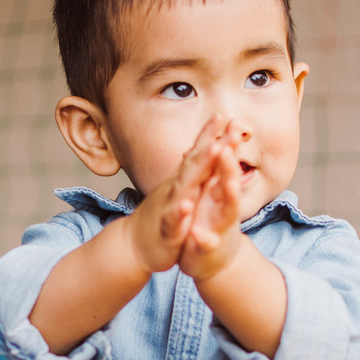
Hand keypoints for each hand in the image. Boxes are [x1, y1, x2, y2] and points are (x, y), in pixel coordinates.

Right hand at [122, 114, 228, 274]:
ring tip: (213, 150)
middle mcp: (175, 190)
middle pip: (193, 163)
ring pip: (183, 187)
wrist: (135, 245)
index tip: (223, 113)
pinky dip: (180, 213)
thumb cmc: (162, 216)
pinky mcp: (167, 231)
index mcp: (182, 182)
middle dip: (208, 142)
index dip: (210, 134)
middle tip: (221, 120)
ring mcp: (169, 208)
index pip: (197, 154)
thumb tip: (201, 147)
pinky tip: (187, 206)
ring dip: (197, 170)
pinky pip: (174, 221)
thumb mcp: (179, 190)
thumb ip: (190, 170)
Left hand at [180, 120, 245, 280]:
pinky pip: (207, 243)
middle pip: (230, 180)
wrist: (213, 261)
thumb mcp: (212, 194)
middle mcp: (224, 206)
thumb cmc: (211, 223)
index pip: (226, 164)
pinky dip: (204, 238)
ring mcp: (219, 227)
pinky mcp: (208, 248)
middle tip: (230, 143)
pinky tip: (199, 235)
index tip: (231, 120)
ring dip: (229, 195)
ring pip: (227, 210)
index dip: (228, 143)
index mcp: (220, 192)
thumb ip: (215, 171)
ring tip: (230, 182)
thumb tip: (216, 142)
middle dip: (230, 164)